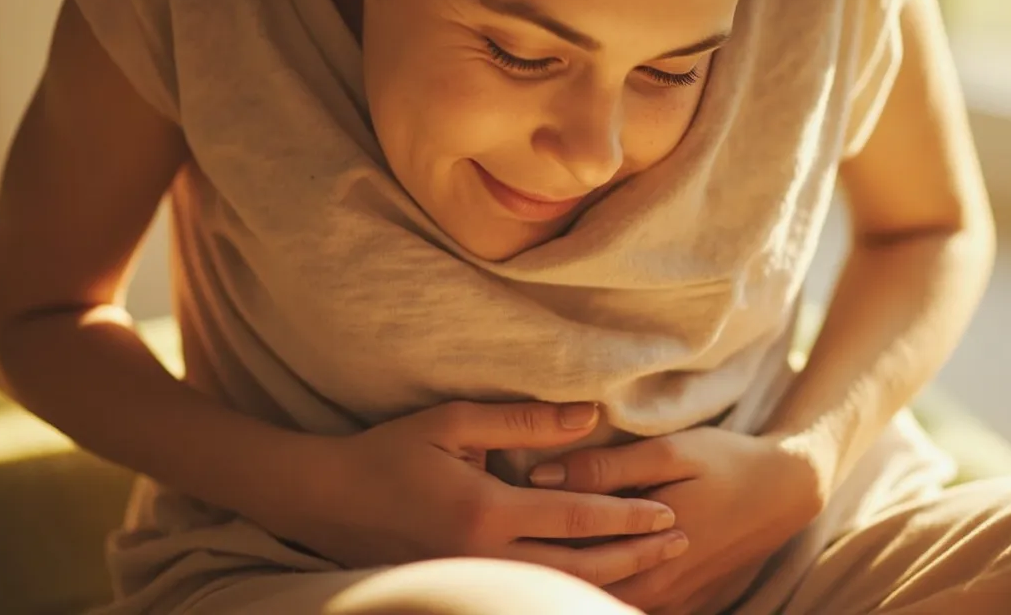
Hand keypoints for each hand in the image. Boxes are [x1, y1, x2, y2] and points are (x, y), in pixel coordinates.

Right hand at [270, 401, 689, 586]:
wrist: (328, 501)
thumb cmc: (389, 452)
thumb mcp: (453, 422)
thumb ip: (523, 421)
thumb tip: (589, 416)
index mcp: (487, 511)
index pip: (578, 519)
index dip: (628, 517)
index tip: (668, 513)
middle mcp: (485, 555)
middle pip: (579, 566)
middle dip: (637, 555)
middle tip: (682, 544)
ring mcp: (473, 577)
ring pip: (558, 588)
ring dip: (612, 579)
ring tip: (656, 568)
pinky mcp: (461, 584)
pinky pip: (531, 593)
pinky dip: (570, 591)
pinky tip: (598, 583)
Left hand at [528, 427, 823, 613]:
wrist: (785, 490)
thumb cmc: (724, 463)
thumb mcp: (667, 453)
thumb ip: (604, 468)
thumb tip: (540, 477)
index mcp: (645, 554)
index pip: (565, 565)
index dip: (526, 547)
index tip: (493, 525)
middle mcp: (656, 590)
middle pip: (578, 591)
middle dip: (539, 570)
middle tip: (502, 544)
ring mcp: (671, 602)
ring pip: (601, 600)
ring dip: (568, 580)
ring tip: (531, 553)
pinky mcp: (682, 603)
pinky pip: (629, 604)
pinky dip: (601, 588)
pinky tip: (577, 563)